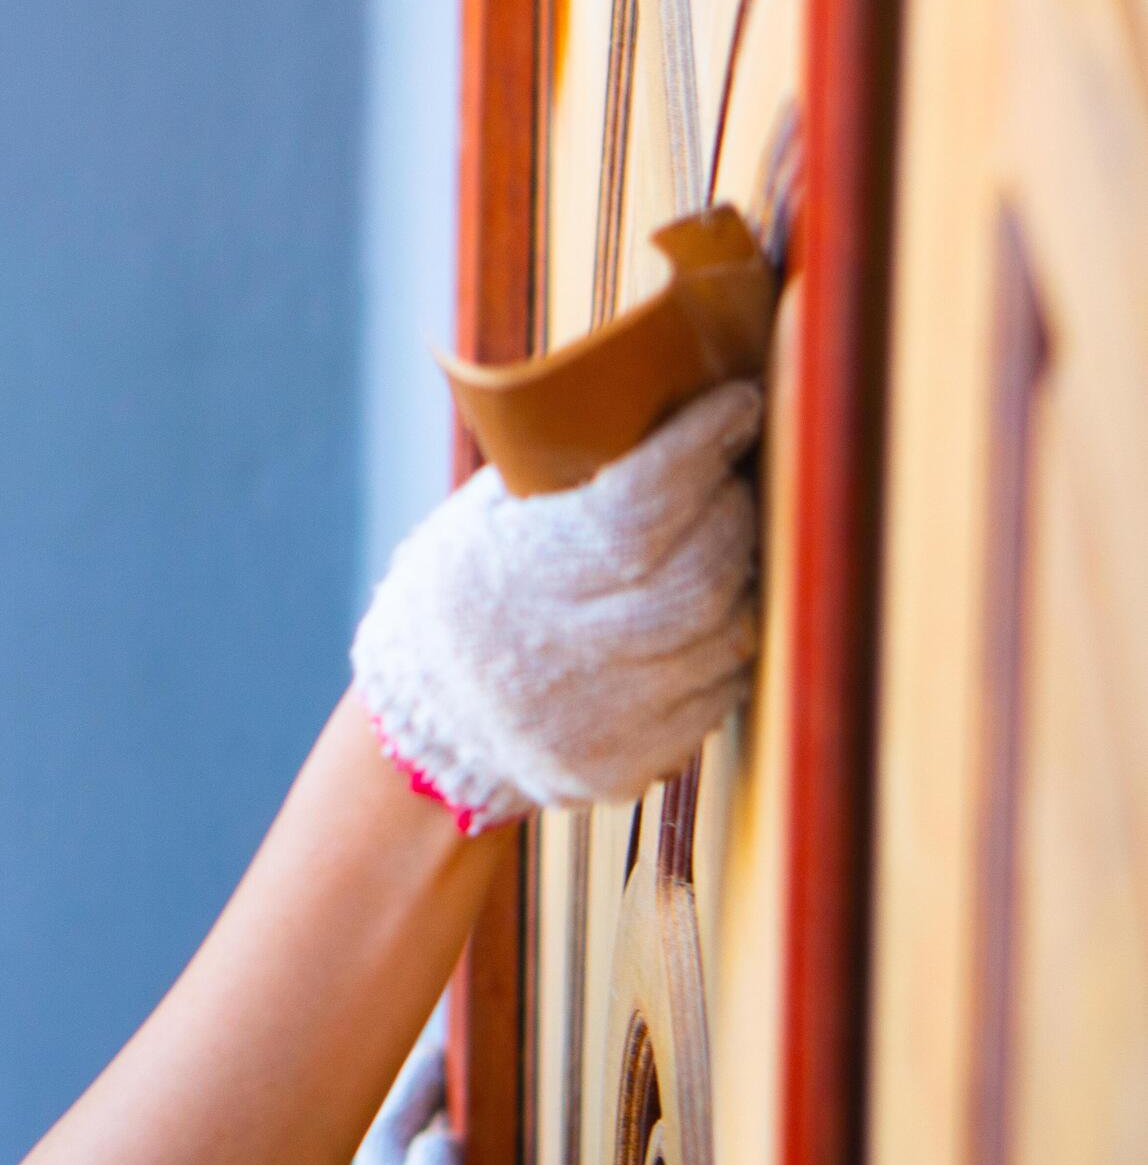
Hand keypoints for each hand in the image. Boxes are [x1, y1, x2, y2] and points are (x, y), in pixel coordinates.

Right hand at [350, 381, 761, 829]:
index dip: (699, 448)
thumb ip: (562, 472)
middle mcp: (561, 651)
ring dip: (742, 574)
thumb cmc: (457, 596)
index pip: (637, 506)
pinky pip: (719, 690)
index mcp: (515, 575)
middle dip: (733, 508)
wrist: (423, 725)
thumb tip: (660, 402)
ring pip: (724, 631)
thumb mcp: (479, 520)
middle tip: (733, 472)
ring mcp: (600, 716)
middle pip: (699, 569)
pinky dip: (726, 641)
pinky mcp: (628, 762)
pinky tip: (710, 612)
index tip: (738, 402)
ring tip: (726, 539)